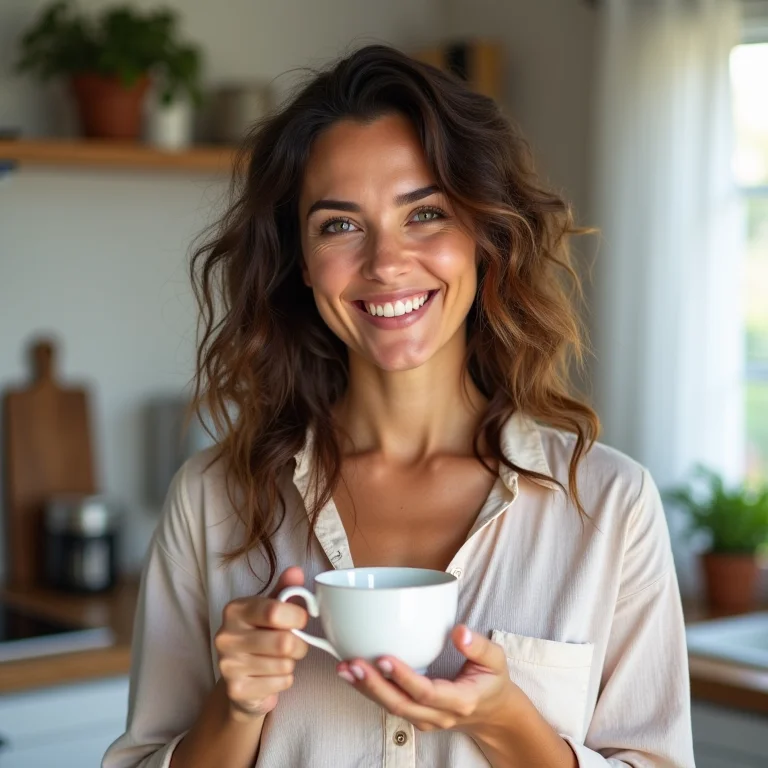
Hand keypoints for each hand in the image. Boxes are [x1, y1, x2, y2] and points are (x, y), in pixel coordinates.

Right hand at [214, 566, 309, 720]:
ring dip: (291, 663)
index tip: (301, 620)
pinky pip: (280, 683)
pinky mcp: (236, 690)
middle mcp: (226, 636)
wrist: (242, 680)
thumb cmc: (261, 636)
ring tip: (280, 659)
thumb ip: (285, 590)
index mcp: (235, 610)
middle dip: (299, 645)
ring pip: (284, 664)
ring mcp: (228, 665)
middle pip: (283, 642)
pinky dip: (284, 680)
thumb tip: (296, 571)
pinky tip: (271, 676)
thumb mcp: (271, 610)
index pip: (274, 611)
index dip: (297, 617)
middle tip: (295, 644)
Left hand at [336, 625, 520, 735]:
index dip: (403, 677)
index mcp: (461, 700)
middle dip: (374, 685)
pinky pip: (390, 705)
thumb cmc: (491, 681)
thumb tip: (459, 631)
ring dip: (366, 688)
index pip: (427, 692)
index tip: (384, 658)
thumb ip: (479, 646)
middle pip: (401, 704)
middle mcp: (440, 715)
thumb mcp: (496, 660)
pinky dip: (369, 690)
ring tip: (344, 668)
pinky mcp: (414, 715)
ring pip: (391, 707)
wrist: (492, 713)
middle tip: (353, 663)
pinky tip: (352, 674)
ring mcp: (425, 719)